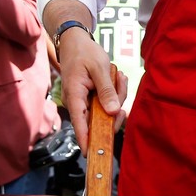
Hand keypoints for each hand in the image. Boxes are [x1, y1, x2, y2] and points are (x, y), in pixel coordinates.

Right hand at [58, 31, 123, 151]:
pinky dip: (115, 91)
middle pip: (99, 119)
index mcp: (74, 96)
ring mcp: (85, 101)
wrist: (76, 41)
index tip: (91, 154)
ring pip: (107, 110)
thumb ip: (106, 90)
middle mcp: (78, 102)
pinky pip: (108, 101)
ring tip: (117, 76)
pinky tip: (117, 78)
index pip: (80, 123)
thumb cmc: (84, 52)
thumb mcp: (98, 68)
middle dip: (115, 107)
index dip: (86, 139)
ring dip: (117, 95)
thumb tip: (112, 112)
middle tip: (120, 84)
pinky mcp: (93, 97)